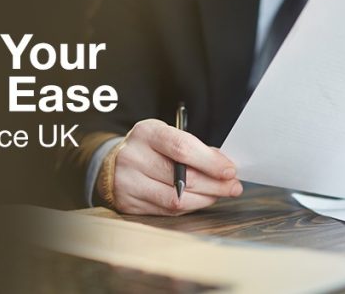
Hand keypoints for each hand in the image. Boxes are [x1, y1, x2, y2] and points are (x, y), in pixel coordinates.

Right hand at [99, 119, 242, 214]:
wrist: (112, 163)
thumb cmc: (148, 147)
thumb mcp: (166, 135)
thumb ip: (193, 149)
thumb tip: (224, 166)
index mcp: (146, 133)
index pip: (182, 148)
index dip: (210, 162)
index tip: (230, 170)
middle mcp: (133, 157)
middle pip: (182, 178)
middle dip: (214, 184)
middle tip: (233, 186)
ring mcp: (128, 183)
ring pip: (176, 199)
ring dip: (204, 199)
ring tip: (218, 194)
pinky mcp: (129, 204)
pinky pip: (167, 211)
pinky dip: (188, 207)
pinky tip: (199, 200)